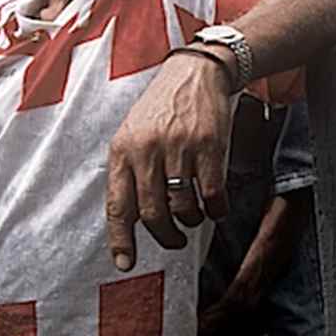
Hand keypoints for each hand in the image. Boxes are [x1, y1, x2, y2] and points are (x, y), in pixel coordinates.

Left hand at [107, 50, 234, 271]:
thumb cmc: (162, 108)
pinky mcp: (209, 145)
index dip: (122, 240)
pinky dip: (216, 209)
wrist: (195, 72)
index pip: (118, 206)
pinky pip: (211, 193)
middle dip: (166, 236)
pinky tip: (217, 208)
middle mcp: (147, 150)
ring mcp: (179, 147)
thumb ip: (130, 171)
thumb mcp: (133, 134)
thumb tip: (131, 219)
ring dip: (192, 221)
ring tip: (196, 217)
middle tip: (175, 240)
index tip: (126, 263)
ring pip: (182, 207)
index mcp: (122, 150)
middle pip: (152, 213)